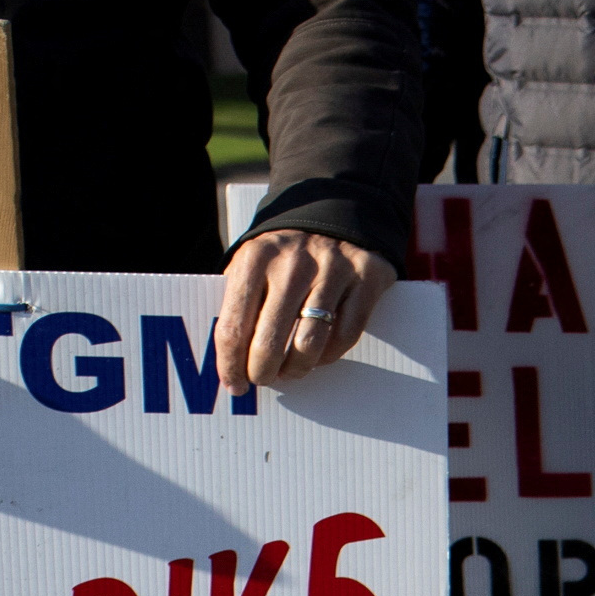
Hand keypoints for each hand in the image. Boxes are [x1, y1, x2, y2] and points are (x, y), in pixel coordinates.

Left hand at [217, 228, 398, 387]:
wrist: (334, 212)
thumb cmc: (283, 255)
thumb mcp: (252, 265)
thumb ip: (238, 304)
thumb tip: (228, 361)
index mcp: (255, 259)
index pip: (235, 327)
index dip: (231, 365)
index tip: (234, 384)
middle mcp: (293, 264)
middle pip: (270, 342)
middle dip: (263, 372)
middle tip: (262, 379)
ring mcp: (333, 271)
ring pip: (311, 345)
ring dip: (297, 369)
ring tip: (289, 371)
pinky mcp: (366, 279)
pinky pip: (346, 336)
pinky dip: (330, 355)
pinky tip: (319, 355)